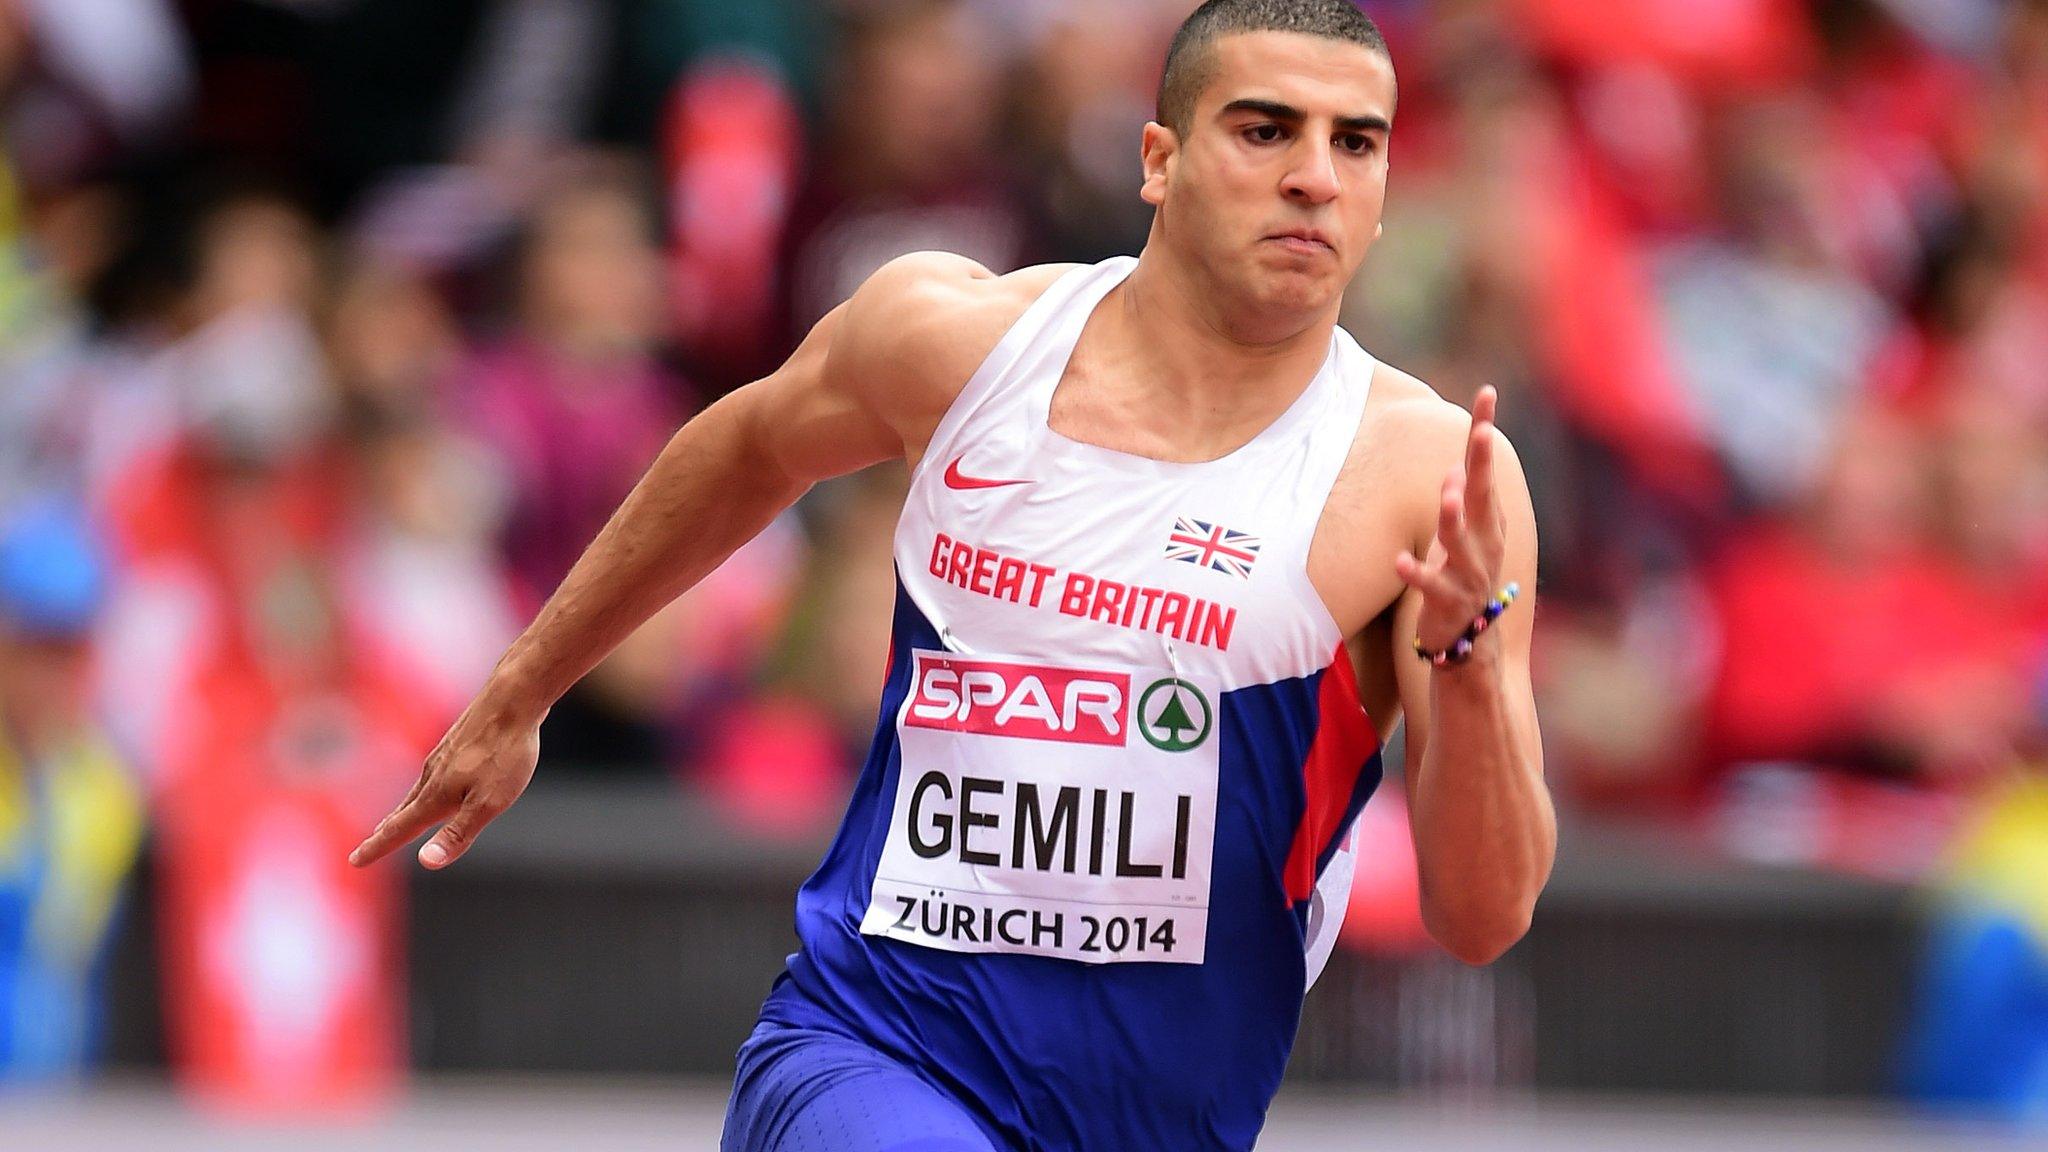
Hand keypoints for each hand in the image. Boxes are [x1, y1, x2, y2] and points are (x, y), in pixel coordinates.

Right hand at [350, 696, 542, 869]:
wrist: (514, 698)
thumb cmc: (505, 753)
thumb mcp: (489, 803)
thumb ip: (458, 833)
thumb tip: (427, 862)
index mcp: (436, 795)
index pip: (399, 829)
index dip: (377, 848)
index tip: (355, 861)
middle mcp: (432, 775)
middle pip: (403, 810)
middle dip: (386, 831)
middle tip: (369, 846)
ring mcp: (443, 756)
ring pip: (418, 790)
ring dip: (403, 810)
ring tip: (396, 821)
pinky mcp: (457, 742)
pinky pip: (434, 773)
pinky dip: (423, 789)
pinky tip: (435, 784)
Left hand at [1395, 386, 1509, 653]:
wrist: (1469, 643)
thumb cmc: (1463, 579)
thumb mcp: (1465, 536)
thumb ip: (1463, 501)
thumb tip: (1457, 465)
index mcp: (1488, 522)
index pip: (1485, 470)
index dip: (1484, 432)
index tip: (1486, 393)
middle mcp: (1484, 543)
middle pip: (1483, 498)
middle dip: (1482, 465)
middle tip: (1482, 432)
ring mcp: (1469, 574)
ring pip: (1461, 542)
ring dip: (1454, 517)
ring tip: (1447, 493)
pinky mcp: (1448, 602)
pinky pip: (1430, 586)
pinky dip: (1416, 573)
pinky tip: (1399, 561)